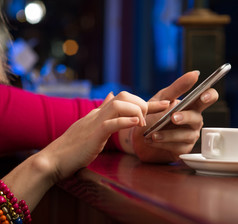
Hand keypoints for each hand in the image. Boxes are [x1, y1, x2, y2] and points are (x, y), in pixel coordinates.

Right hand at [41, 91, 168, 180]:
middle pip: (124, 96)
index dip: (149, 102)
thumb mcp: (91, 125)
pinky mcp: (93, 134)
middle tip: (148, 120)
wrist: (54, 159)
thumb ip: (102, 111)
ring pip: (119, 104)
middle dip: (143, 104)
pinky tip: (136, 124)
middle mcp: (99, 113)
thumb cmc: (75, 146)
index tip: (167, 104)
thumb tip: (110, 95)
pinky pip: (111, 123)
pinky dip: (125, 121)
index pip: (126, 100)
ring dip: (136, 111)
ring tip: (141, 124)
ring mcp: (95, 121)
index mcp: (101, 112)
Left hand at [131, 71, 218, 162]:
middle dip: (185, 117)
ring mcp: (190, 135)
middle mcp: (194, 120)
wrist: (138, 135)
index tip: (204, 96)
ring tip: (153, 134)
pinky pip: (178, 147)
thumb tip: (195, 74)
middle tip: (173, 117)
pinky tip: (153, 140)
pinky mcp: (183, 149)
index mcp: (192, 105)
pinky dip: (164, 143)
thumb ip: (178, 87)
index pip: (208, 98)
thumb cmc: (153, 114)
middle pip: (197, 118)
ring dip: (169, 134)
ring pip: (186, 135)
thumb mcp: (162, 98)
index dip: (210, 96)